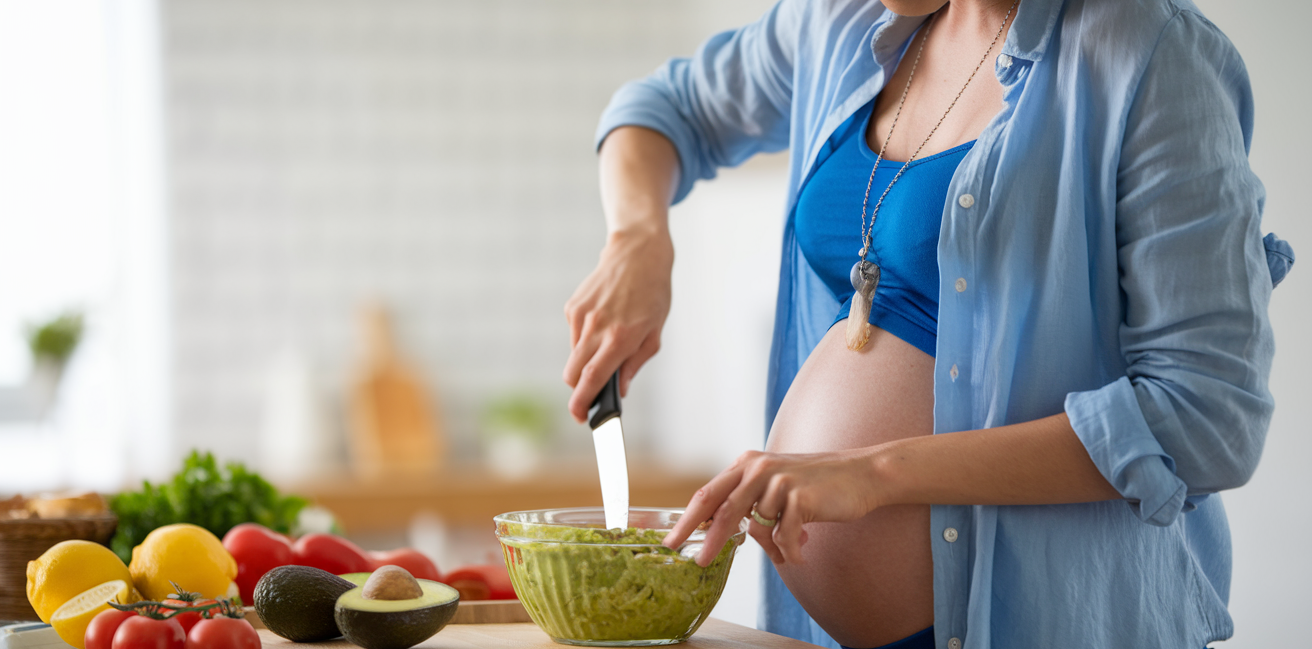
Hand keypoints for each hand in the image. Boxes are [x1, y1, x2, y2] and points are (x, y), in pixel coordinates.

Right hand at [563, 229, 673, 421]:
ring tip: (609, 342)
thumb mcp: (654, 332)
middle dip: (579, 389)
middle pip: (573, 373)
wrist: (637, 253)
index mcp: (620, 337)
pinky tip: (603, 322)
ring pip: (574, 355)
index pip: (592, 378)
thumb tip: (618, 389)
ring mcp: (581, 316)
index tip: (580, 416)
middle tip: (591, 395)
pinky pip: (574, 335)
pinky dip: (585, 339)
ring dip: (586, 361)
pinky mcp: (573, 306)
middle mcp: (596, 327)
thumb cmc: (652, 293)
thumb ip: (635, 363)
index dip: (582, 402)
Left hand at [663, 449, 886, 566]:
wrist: (860, 475)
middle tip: (698, 561)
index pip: (708, 494)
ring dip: (774, 547)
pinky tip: (801, 552)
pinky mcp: (799, 495)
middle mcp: (758, 468)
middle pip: (722, 510)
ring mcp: (779, 480)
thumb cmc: (817, 485)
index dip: (687, 520)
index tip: (672, 541)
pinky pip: (784, 536)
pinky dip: (791, 551)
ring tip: (790, 549)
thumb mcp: (776, 489)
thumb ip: (751, 507)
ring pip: (758, 528)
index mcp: (747, 464)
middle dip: (708, 540)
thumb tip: (729, 538)